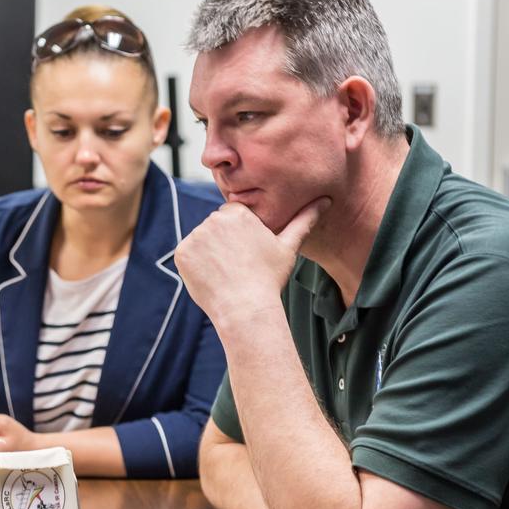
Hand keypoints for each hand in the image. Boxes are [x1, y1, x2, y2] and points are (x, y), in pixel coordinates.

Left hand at [174, 197, 328, 326]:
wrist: (245, 309)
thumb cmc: (269, 278)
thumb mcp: (288, 246)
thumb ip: (304, 219)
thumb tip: (326, 200)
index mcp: (237, 212)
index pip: (234, 215)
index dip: (242, 234)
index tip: (249, 252)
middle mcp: (213, 219)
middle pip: (216, 226)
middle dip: (224, 241)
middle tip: (238, 264)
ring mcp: (195, 236)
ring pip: (202, 240)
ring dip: (210, 252)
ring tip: (226, 272)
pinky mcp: (182, 253)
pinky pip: (188, 255)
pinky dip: (196, 265)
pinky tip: (212, 276)